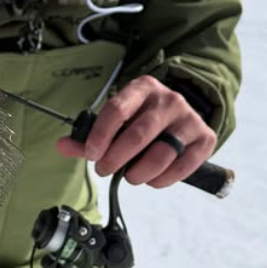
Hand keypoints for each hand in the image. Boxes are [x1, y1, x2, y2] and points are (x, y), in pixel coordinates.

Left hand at [56, 75, 216, 187]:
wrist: (181, 112)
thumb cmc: (141, 117)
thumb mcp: (118, 117)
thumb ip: (90, 134)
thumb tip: (61, 146)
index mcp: (141, 87)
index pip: (117, 109)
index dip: (101, 135)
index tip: (91, 155)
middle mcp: (167, 99)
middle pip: (138, 134)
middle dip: (116, 158)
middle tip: (104, 170)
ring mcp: (188, 118)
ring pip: (161, 153)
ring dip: (139, 173)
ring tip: (130, 177)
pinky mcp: (205, 138)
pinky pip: (183, 166)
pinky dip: (163, 180)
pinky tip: (151, 180)